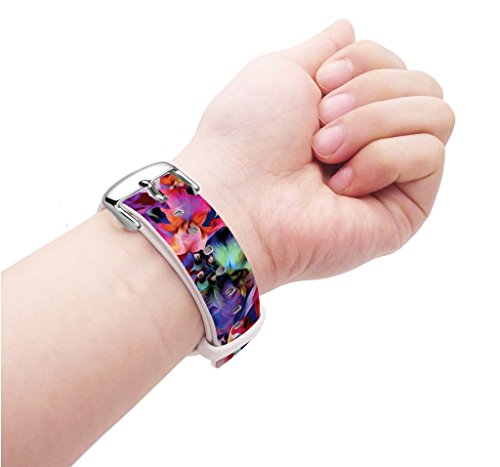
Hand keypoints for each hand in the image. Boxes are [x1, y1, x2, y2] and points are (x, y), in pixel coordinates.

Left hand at [174, 20, 454, 292]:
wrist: (238, 199)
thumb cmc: (247, 138)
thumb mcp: (284, 69)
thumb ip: (324, 49)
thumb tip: (349, 29)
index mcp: (349, 111)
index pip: (399, 66)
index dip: (366, 62)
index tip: (323, 82)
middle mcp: (374, 142)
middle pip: (424, 86)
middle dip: (370, 93)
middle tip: (320, 124)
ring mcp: (391, 178)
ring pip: (437, 116)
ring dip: (372, 124)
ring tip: (325, 154)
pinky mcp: (405, 210)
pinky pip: (430, 155)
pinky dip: (381, 159)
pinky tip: (342, 186)